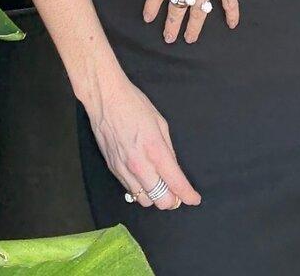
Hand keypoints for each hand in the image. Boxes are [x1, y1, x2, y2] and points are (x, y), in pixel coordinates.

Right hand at [82, 71, 201, 209]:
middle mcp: (139, 165)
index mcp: (155, 150)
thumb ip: (168, 149)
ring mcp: (124, 169)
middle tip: (176, 191)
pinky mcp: (113, 169)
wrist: (105, 99)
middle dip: (172, 200)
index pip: (175, 183)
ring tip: (159, 185)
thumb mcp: (160, 122)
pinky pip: (130, 190)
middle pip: (160, 201)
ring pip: (144, 201)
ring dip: (155, 196)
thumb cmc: (135, 104)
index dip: (188, 195)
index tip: (195, 199)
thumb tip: (173, 168)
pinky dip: (140, 190)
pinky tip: (144, 178)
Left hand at [137, 0, 246, 42]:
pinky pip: (228, 4)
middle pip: (176, 7)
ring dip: (193, 28)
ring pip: (198, 13)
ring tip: (189, 39)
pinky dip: (231, 15)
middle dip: (171, 25)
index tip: (147, 18)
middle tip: (168, 38)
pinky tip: (231, 25)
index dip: (151, 6)